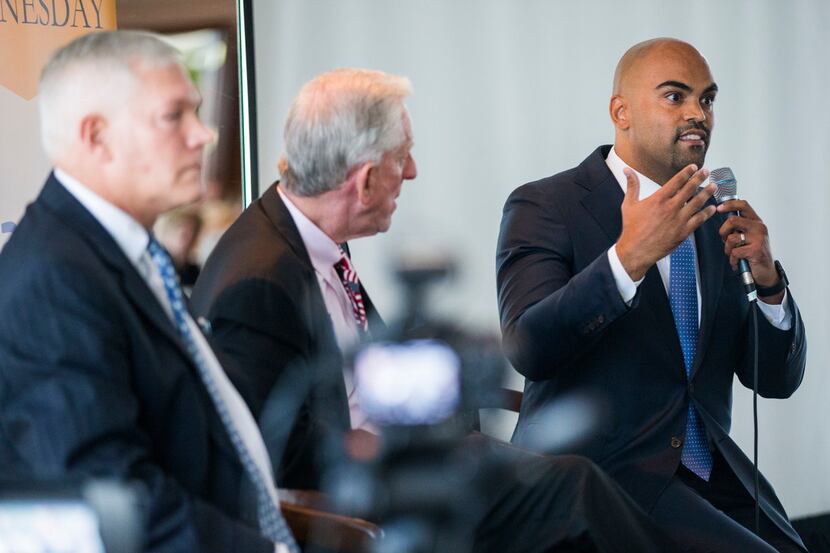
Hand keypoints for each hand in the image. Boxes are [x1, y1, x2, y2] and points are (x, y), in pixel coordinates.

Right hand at [616, 165, 715, 280]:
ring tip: (714, 186)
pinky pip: (699, 220)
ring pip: (697, 202)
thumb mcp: (629, 204)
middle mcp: (671, 207)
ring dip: (707, 193)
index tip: (694, 167)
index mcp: (658, 199)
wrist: (636, 250)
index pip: (677, 181)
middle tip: (706, 172)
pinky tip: (712, 208)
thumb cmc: (632, 228)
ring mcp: (678, 220)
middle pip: (690, 189)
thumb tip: (627, 170)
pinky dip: (707, 213)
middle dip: (700, 178)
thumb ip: (632, 185)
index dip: (687, 172)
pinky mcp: (683, 232)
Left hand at [717, 200, 782, 302]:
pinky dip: (732, 259)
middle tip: (725, 240)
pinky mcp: (756, 250)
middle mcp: (759, 228)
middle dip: (723, 232)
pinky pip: (734, 252)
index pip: (743, 205)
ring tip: (733, 254)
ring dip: (727, 249)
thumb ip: (739, 226)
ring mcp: (758, 239)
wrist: (766, 272)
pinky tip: (738, 262)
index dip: (729, 204)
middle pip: (732, 220)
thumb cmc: (755, 253)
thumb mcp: (749, 236)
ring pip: (731, 238)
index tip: (718, 208)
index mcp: (756, 222)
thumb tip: (723, 217)